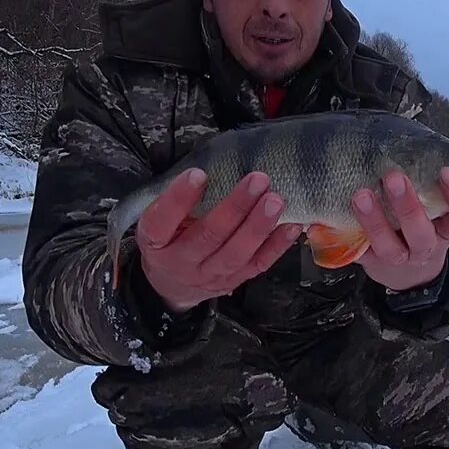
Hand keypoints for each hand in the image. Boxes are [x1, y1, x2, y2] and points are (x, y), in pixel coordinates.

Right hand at [134, 169, 301, 313]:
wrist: (171, 285)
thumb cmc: (169, 239)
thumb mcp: (159, 221)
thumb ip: (177, 200)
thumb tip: (214, 163)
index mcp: (156, 242)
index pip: (161, 222)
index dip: (178, 199)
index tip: (198, 173)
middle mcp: (181, 262)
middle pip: (208, 236)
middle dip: (235, 207)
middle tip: (257, 180)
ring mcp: (210, 276)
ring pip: (236, 254)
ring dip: (259, 226)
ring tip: (276, 200)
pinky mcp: (234, 281)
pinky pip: (257, 265)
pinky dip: (277, 246)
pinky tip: (293, 225)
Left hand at [350, 167, 448, 291]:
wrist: (404, 266)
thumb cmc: (421, 218)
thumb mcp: (435, 200)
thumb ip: (433, 176)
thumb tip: (426, 143)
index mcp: (448, 228)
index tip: (448, 171)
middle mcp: (425, 246)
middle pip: (422, 235)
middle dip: (409, 207)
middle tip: (394, 177)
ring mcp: (398, 258)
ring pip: (389, 247)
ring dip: (375, 221)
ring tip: (361, 195)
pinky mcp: (371, 262)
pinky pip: (360, 253)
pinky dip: (348, 234)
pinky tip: (341, 214)